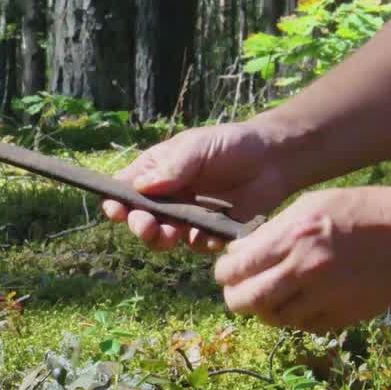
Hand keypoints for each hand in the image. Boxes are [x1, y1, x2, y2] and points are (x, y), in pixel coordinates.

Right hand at [104, 120, 297, 252]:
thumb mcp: (198, 147)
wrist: (274, 160)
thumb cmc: (231, 144)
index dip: (116, 203)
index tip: (117, 211)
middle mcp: (166, 198)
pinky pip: (197, 244)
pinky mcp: (209, 232)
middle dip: (139, 226)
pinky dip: (202, 241)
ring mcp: (186, 217)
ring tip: (171, 236)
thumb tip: (139, 188)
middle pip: (140, 219)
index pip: (124, 190)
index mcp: (155, 172)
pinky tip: (212, 234)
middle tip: (147, 227)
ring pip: (163, 238)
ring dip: (162, 240)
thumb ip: (171, 167)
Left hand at [212, 186, 390, 333]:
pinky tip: (300, 302)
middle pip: (246, 301)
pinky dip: (295, 317)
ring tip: (270, 297)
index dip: (224, 273)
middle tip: (238, 292)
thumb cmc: (359, 210)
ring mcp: (325, 297)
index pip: (236, 268)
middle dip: (235, 298)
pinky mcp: (343, 315)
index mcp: (292, 239)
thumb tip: (237, 251)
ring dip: (264, 310)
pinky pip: (304, 325)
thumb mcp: (309, 205)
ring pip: (273, 318)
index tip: (227, 272)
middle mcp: (304, 270)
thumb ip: (270, 230)